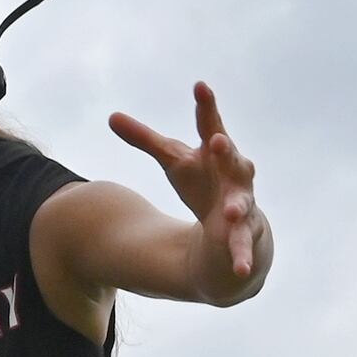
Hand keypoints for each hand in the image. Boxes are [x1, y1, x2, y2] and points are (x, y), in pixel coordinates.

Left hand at [109, 82, 265, 292]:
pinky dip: (242, 257)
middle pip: (234, 161)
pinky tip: (239, 269)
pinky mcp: (246, 235)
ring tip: (232, 211)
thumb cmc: (204, 182)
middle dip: (227, 152)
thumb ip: (146, 140)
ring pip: (243, 205)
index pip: (210, 125)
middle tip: (218, 141)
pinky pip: (244, 245)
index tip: (200, 86)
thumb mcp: (174, 161)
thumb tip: (111, 116)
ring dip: (239, 207)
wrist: (236, 221)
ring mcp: (244, 204)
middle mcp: (235, 175)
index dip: (206, 107)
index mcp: (217, 153)